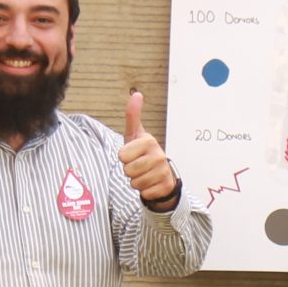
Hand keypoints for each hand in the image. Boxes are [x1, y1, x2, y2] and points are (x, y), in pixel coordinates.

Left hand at [118, 90, 178, 205]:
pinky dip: (145, 191)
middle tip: (138, 166)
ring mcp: (163, 171)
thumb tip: (136, 94)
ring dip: (136, 181)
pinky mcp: (165, 186)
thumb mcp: (135, 135)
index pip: (122, 156)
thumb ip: (133, 115)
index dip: (124, 158)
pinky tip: (151, 183)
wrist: (162, 174)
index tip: (133, 155)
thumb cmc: (143, 153)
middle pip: (128, 170)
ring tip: (144, 174)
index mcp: (149, 141)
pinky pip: (144, 193)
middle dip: (129, 171)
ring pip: (135, 183)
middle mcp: (159, 155)